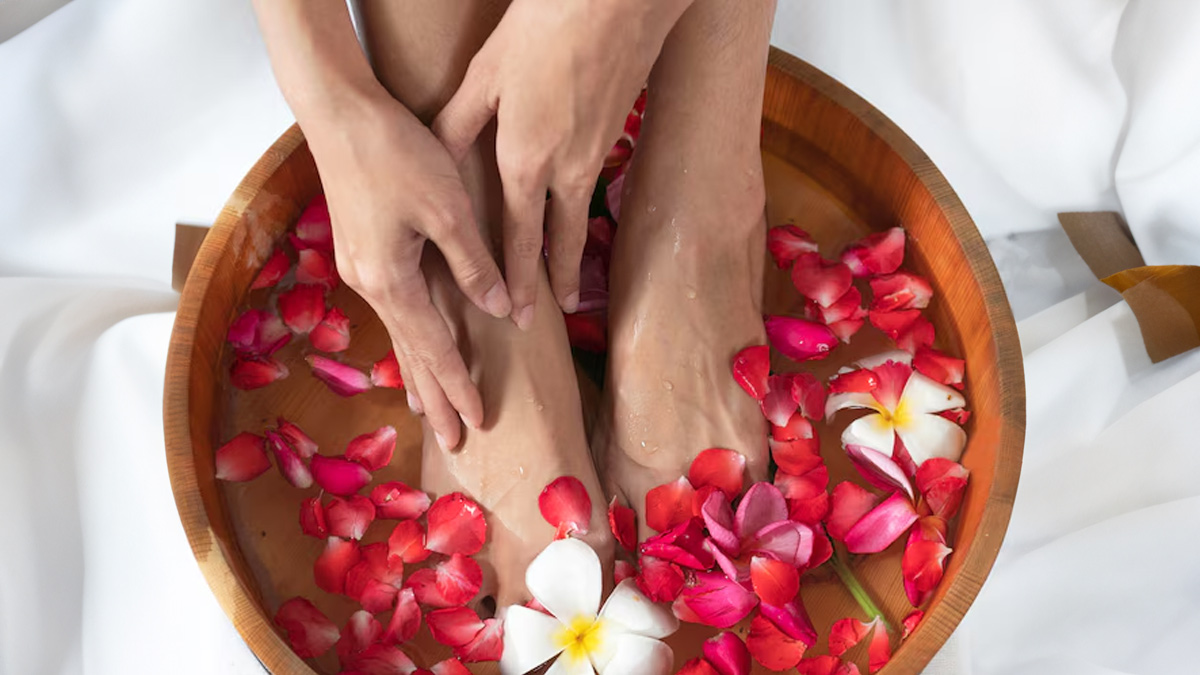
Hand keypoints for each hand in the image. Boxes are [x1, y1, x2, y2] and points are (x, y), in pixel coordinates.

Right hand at [306, 90, 510, 450]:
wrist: (338, 111)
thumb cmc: (395, 151)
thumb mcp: (447, 207)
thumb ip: (474, 263)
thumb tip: (499, 308)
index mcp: (390, 279)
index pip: (433, 348)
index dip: (458, 385)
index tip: (479, 422)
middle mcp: (369, 283)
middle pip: (409, 354)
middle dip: (434, 398)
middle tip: (455, 440)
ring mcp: (360, 268)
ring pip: (398, 334)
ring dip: (419, 373)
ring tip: (432, 410)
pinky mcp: (360, 250)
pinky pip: (392, 309)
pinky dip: (409, 338)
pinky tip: (413, 346)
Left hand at [433, 0, 690, 327]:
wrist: (620, 2)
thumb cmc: (547, 29)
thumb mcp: (487, 74)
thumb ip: (460, 124)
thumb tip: (437, 161)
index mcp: (527, 159)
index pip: (518, 238)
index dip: (517, 280)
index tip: (519, 316)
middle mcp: (566, 167)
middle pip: (562, 239)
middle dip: (559, 281)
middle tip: (558, 313)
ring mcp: (597, 151)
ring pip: (581, 213)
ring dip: (576, 250)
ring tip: (572, 281)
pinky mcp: (615, 131)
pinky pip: (592, 183)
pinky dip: (583, 207)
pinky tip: (575, 207)